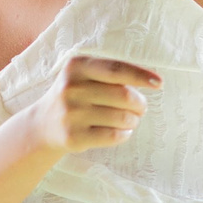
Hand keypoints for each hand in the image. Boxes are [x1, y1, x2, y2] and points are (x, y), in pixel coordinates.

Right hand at [30, 55, 160, 155]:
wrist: (42, 125)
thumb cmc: (75, 95)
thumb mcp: (84, 75)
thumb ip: (112, 74)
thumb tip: (151, 80)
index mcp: (76, 66)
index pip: (116, 69)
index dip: (140, 76)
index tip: (159, 83)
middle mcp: (71, 88)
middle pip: (123, 95)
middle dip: (140, 103)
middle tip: (141, 108)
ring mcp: (70, 114)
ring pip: (121, 117)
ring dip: (133, 120)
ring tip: (130, 120)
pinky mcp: (73, 137)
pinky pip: (113, 136)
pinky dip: (125, 134)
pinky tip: (122, 131)